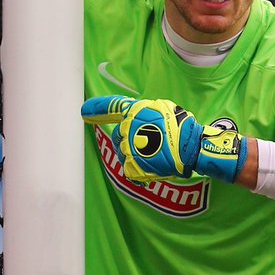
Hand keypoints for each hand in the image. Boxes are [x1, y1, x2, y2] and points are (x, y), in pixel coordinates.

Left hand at [82, 95, 247, 182]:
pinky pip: (131, 167)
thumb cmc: (181, 128)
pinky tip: (154, 164)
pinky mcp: (131, 166)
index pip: (111, 107)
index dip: (96, 108)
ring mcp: (128, 148)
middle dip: (130, 139)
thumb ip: (144, 113)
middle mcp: (127, 128)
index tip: (83, 111)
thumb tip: (135, 119)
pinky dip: (140, 167)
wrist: (191, 149)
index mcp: (134, 111)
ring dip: (137, 153)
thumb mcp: (163, 108)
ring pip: (125, 152)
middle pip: (119, 136)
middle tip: (150, 142)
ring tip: (156, 153)